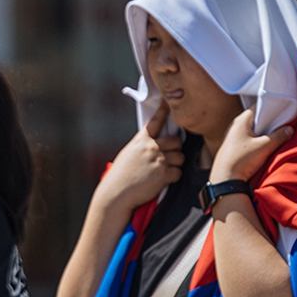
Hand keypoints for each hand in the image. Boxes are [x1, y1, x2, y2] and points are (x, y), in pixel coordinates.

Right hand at [94, 101, 183, 215]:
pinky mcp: (164, 173)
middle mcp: (151, 147)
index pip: (156, 121)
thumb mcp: (128, 154)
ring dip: (174, 165)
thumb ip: (142, 146)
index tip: (169, 102)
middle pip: (176, 141)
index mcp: (141, 141)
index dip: (164, 110)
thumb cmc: (120, 176)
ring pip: (180, 157)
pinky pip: (178, 172)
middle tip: (166, 159)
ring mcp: (158, 160)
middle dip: (175, 150)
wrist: (116, 194)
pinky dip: (172, 177)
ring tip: (161, 172)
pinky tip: (160, 181)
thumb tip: (155, 142)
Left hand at [210, 108, 293, 182]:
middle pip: (257, 118)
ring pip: (254, 129)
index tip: (284, 110)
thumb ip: (279, 136)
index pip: (259, 106)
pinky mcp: (234, 147)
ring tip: (277, 135)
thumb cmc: (240, 161)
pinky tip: (266, 145)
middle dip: (270, 121)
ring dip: (265, 132)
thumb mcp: (264, 147)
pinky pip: (249, 138)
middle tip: (283, 124)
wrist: (225, 180)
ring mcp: (233, 137)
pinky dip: (258, 139)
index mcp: (241, 121)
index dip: (272, 107)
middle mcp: (235, 126)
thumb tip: (289, 129)